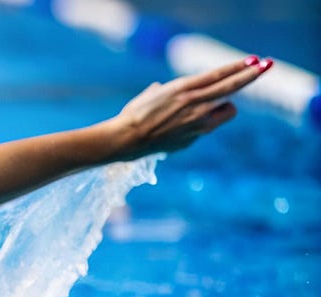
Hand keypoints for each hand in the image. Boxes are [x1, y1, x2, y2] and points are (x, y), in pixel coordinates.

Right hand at [105, 55, 270, 158]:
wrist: (127, 139)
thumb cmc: (134, 115)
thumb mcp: (150, 95)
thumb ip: (164, 91)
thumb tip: (162, 89)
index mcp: (183, 88)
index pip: (218, 74)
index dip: (238, 67)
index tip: (254, 60)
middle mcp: (195, 103)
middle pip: (232, 87)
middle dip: (250, 76)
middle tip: (266, 66)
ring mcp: (198, 121)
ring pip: (228, 108)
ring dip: (225, 105)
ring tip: (213, 107)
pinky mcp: (196, 136)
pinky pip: (210, 125)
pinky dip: (204, 122)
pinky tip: (183, 127)